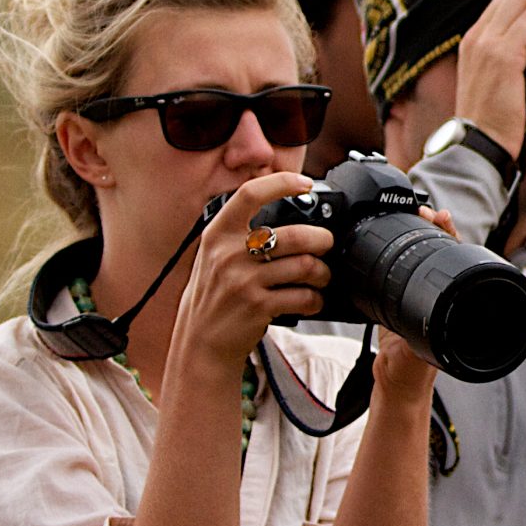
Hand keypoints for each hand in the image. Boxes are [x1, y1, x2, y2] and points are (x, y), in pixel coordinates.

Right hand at [171, 172, 333, 380]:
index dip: (281, 183)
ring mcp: (243, 281)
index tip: (304, 184)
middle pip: (295, 235)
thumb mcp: (214, 256)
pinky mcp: (258, 306)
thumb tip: (286, 212)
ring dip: (322, 273)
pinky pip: (303, 296)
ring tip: (320, 277)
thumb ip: (240, 234)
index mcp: (217, 234)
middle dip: (322, 240)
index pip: (249, 194)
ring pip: (305, 266)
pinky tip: (310, 300)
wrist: (200, 342)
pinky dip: (315, 299)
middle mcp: (228, 254)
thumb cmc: (214, 295)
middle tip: (325, 245)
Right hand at [366, 206, 453, 401]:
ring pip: (424, 258)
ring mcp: (422, 297)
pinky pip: (402, 270)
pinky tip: (392, 239)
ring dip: (418, 236)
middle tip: (425, 210)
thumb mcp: (413, 354)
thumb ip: (416, 340)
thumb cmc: (409, 374)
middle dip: (436, 228)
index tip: (440, 217)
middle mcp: (441, 297)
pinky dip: (398, 253)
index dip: (451, 236)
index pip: (458, 261)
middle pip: (443, 253)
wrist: (394, 386)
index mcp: (450, 304)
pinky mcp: (400, 300)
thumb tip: (421, 324)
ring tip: (415, 214)